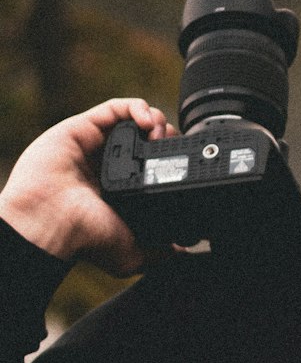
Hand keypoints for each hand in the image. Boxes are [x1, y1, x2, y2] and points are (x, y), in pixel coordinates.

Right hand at [0, 98, 177, 275]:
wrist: (52, 223)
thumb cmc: (85, 240)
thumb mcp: (133, 255)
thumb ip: (161, 252)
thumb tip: (184, 252)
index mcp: (120, 188)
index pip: (154, 163)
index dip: (173, 157)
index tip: (186, 164)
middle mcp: (108, 164)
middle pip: (148, 137)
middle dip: (168, 136)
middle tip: (174, 147)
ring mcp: (95, 144)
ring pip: (134, 119)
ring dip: (157, 120)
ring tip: (160, 135)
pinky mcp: (83, 127)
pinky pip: (115, 107)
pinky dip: (138, 107)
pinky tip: (148, 123)